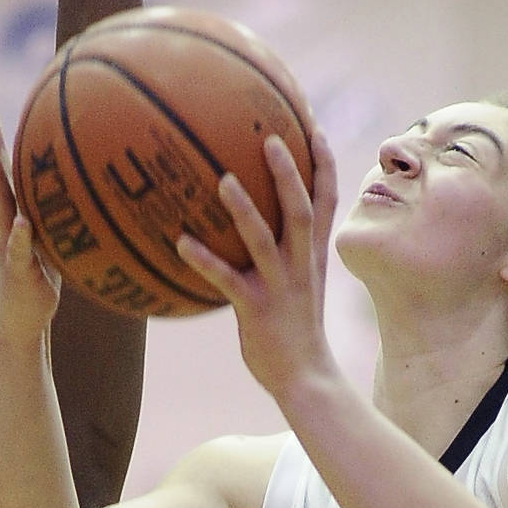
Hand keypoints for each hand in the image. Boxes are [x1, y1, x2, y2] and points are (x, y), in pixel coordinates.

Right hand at [0, 80, 60, 347]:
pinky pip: (19, 252)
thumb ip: (52, 197)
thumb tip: (77, 162)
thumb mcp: (50, 227)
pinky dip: (19, 238)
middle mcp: (1, 218)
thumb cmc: (41, 271)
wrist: (23, 321)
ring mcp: (6, 243)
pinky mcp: (19, 272)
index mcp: (8, 204)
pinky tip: (20, 224)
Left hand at [177, 129, 341, 403]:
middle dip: (289, 172)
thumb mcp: (301, 287)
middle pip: (302, 209)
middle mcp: (301, 265)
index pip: (327, 202)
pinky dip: (204, 260)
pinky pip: (227, 279)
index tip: (314, 128)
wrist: (306, 380)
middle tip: (270, 137)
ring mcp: (280, 287)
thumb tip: (257, 225)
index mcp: (313, 256)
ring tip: (223, 179)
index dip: (324, 164)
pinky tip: (180, 241)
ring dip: (244, 209)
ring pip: (264, 239)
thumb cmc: (295, 332)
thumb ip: (286, 254)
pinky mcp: (256, 309)